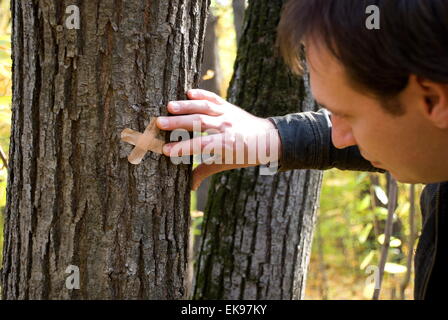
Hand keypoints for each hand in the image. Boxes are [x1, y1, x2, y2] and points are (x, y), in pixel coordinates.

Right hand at [156, 89, 281, 190]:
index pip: (201, 145)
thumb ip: (205, 172)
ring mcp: (227, 113)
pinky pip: (214, 98)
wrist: (268, 138)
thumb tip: (190, 187)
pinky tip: (188, 92)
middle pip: (199, 123)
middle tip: (159, 123)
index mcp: (227, 144)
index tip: (165, 150)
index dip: (183, 148)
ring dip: (186, 106)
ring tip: (169, 106)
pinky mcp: (228, 105)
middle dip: (178, 123)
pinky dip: (202, 93)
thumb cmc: (245, 154)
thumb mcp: (227, 164)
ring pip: (205, 108)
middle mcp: (226, 126)